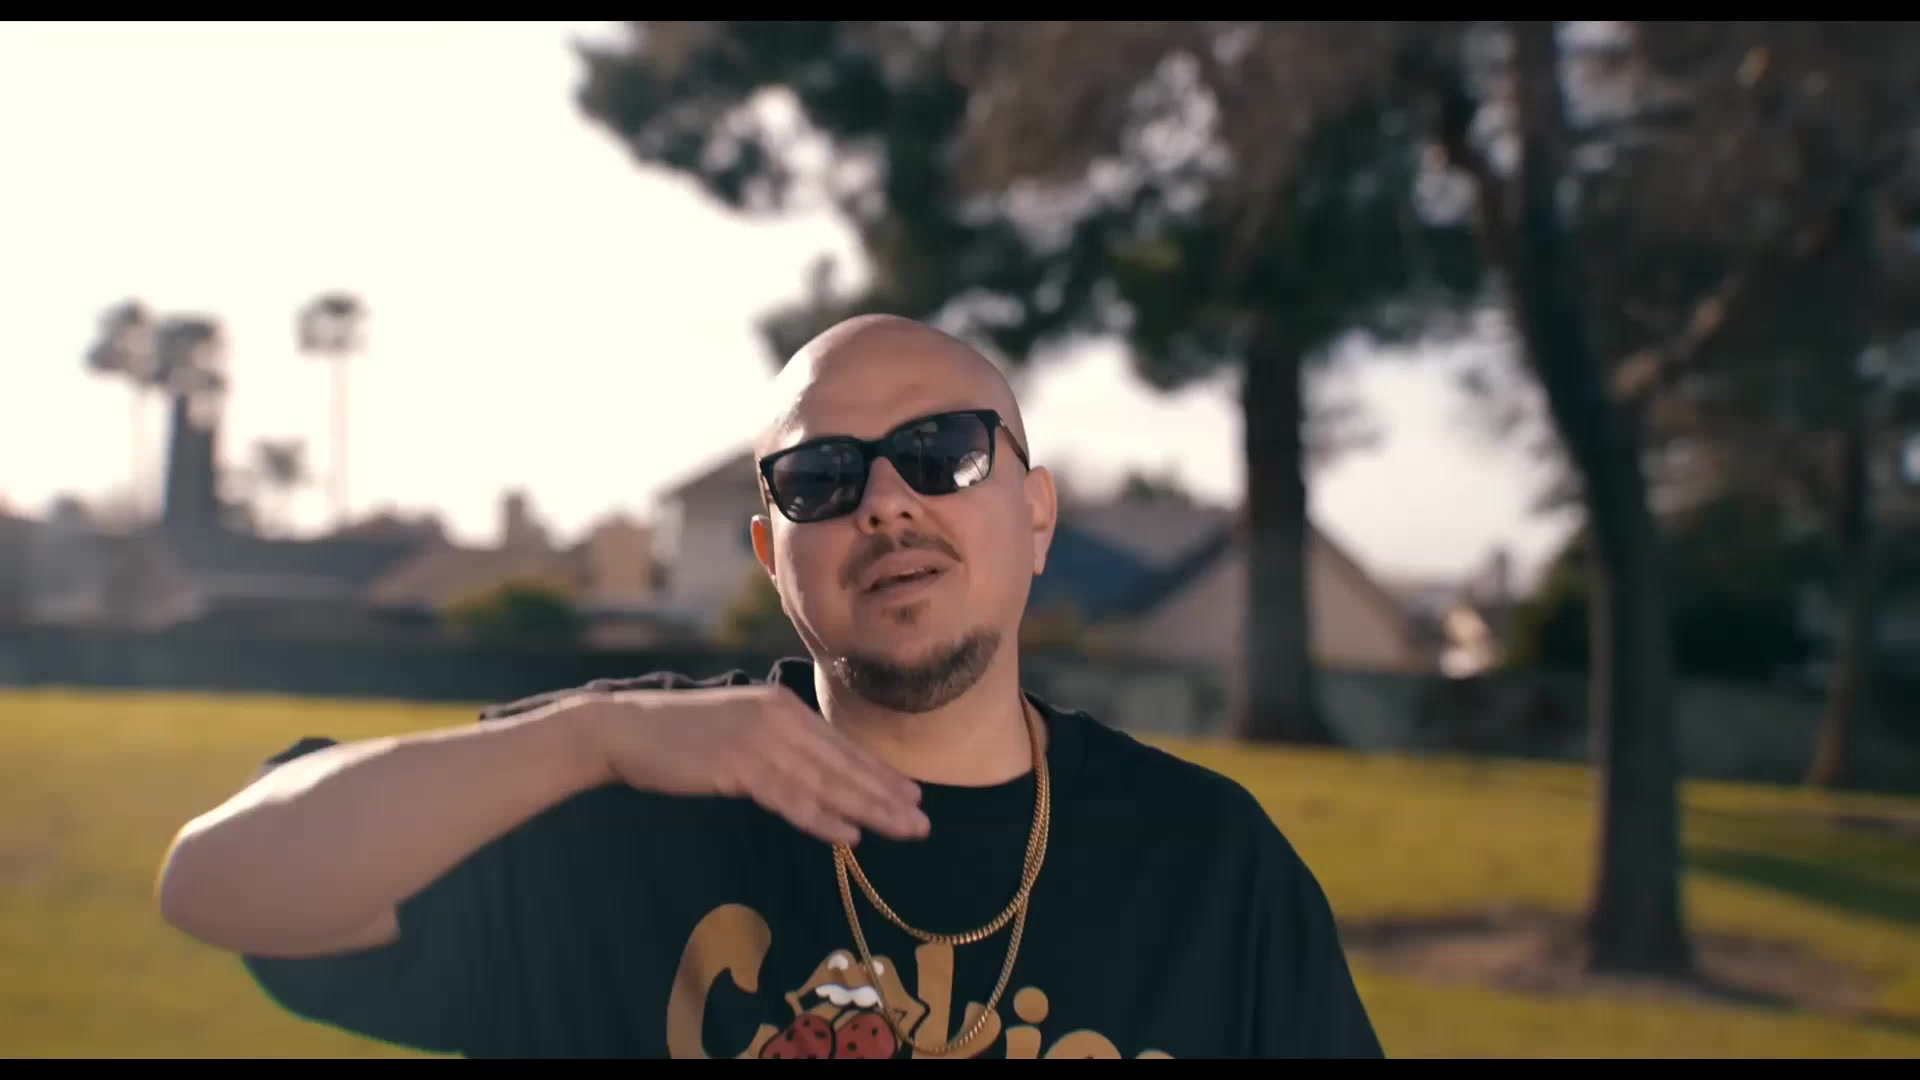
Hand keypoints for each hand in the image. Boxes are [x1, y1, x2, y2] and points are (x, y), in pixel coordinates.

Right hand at [574, 684, 929, 846]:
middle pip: (842, 765)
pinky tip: (852, 834)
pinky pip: (790, 798)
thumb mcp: (736, 730)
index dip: (878, 773)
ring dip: (870, 809)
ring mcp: (759, 739)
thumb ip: (774, 746)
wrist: (623, 730)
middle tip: (923, 821)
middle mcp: (778, 717)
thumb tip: (810, 775)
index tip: (912, 795)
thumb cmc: (677, 737)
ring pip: (826, 783)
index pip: (840, 746)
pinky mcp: (737, 764)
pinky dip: (824, 818)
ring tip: (904, 830)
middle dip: (887, 795)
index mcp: (781, 706)